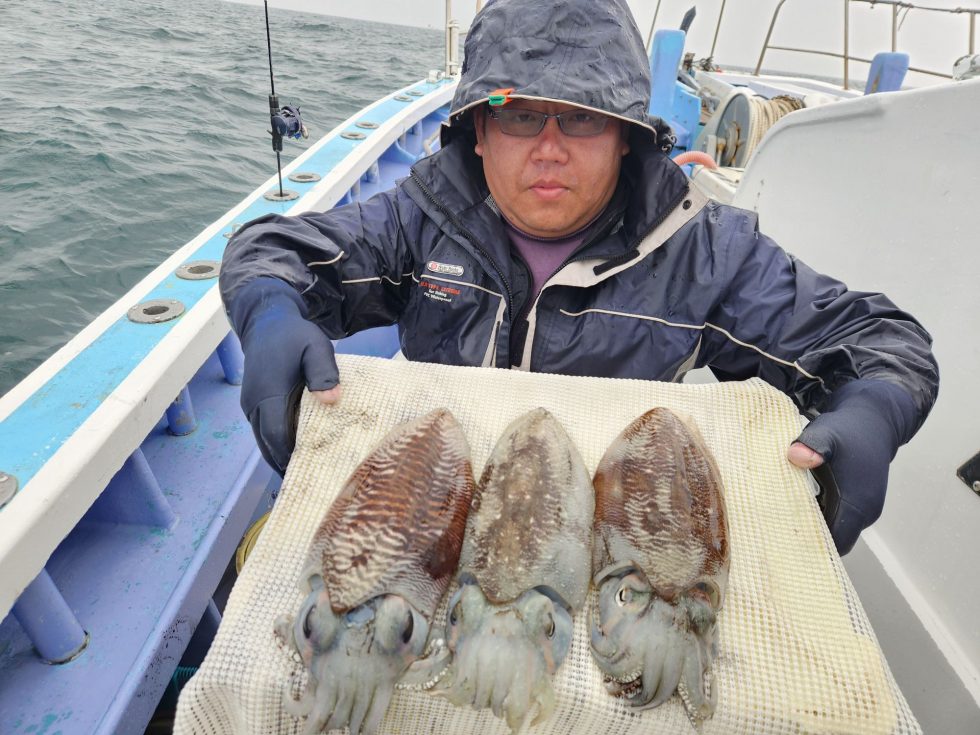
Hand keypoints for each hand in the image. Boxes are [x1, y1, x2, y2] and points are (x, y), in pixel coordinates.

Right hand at [229, 278, 341, 474]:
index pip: (276, 434)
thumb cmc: (294, 335)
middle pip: (267, 444)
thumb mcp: (316, 346)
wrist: (266, 322)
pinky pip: (264, 430)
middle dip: (286, 464)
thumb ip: (324, 372)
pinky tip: (297, 451)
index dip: (290, 455)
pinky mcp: (254, 403)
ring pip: (263, 440)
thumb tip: (332, 400)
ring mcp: (251, 405)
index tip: (310, 471)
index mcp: (268, 393)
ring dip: (280, 456)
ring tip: (305, 473)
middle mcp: (254, 404)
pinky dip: (277, 444)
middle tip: (311, 482)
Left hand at [785, 380, 917, 554]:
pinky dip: (819, 515)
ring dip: (813, 525)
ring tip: (781, 517)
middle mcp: (865, 513)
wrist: (874, 420)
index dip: (812, 546)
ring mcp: (865, 509)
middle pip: (835, 540)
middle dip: (808, 538)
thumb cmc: (849, 430)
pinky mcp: (860, 503)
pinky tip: (796, 504)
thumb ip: (813, 446)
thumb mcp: (827, 432)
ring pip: (836, 529)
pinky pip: (838, 518)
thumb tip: (796, 456)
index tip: (784, 539)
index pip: (836, 543)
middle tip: (776, 528)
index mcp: (857, 504)